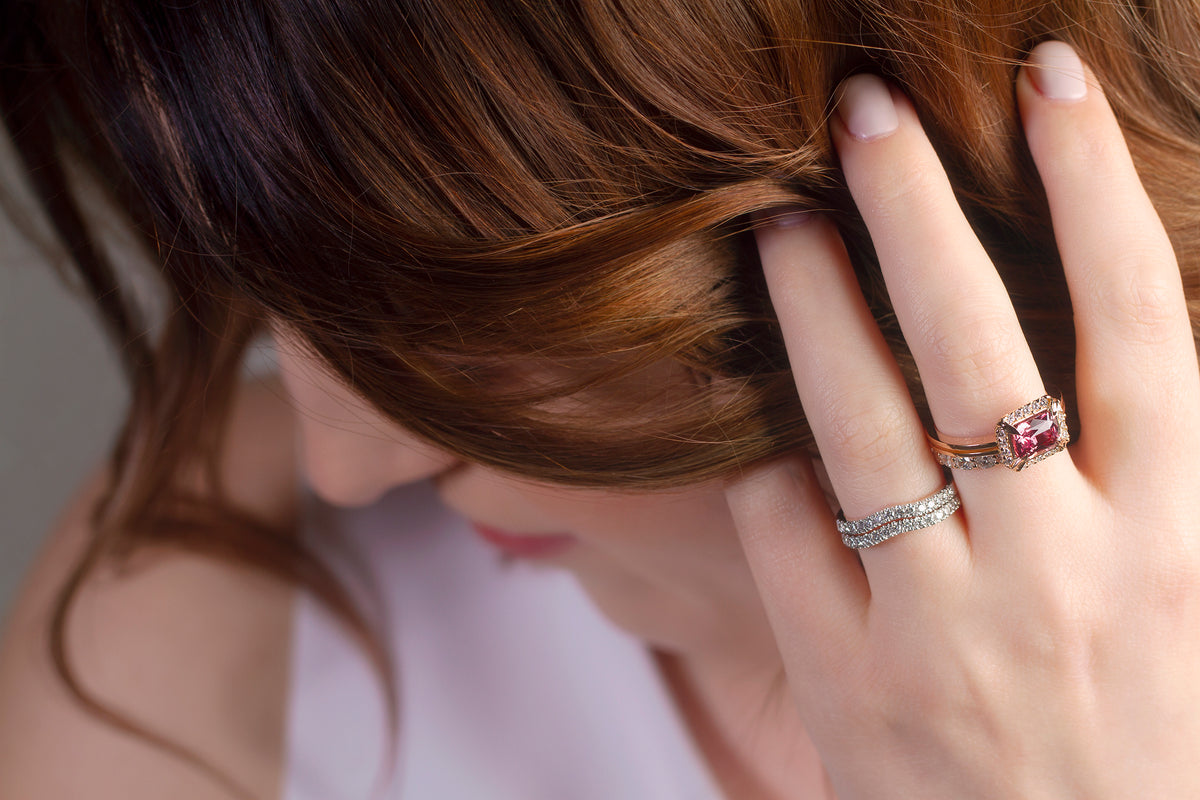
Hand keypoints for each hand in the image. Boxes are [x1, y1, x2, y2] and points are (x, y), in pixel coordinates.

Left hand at [725, 41, 1199, 798]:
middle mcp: (1063, 569)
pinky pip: (788, 529)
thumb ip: (1145, 470)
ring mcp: (946, 626)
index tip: (1050, 82)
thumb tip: (1088, 330)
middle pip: (980, 343)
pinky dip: (770, 460)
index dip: (1095, 187)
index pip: (1143, 322)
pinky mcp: (851, 680)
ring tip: (777, 221)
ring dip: (811, 306)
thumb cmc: (1143, 738)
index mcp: (1174, 539)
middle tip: (865, 109)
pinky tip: (758, 415)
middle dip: (918, 209)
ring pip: (860, 422)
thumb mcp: (1186, 598)